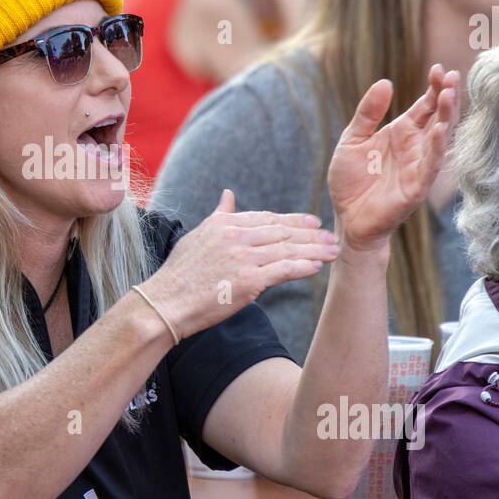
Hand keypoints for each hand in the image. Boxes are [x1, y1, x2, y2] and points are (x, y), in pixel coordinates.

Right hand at [139, 189, 338, 340]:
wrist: (166, 304)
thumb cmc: (178, 275)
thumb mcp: (197, 236)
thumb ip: (218, 215)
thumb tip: (228, 194)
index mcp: (224, 224)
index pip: (267, 218)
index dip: (293, 220)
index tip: (312, 222)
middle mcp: (236, 236)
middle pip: (282, 232)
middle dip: (310, 234)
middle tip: (331, 236)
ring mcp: (243, 258)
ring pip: (287, 249)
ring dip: (314, 251)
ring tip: (333, 252)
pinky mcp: (249, 281)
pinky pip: (284, 270)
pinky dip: (303, 267)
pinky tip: (317, 266)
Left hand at [327, 64, 459, 253]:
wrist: (347, 218)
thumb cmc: (351, 181)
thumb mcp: (353, 139)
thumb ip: (368, 113)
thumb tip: (385, 82)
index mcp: (402, 133)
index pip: (425, 106)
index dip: (434, 88)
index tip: (438, 69)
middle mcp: (416, 148)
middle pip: (439, 117)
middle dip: (447, 97)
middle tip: (451, 75)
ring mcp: (419, 167)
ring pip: (441, 139)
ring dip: (447, 117)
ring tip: (450, 95)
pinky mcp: (417, 188)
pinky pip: (431, 166)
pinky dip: (437, 148)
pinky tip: (440, 130)